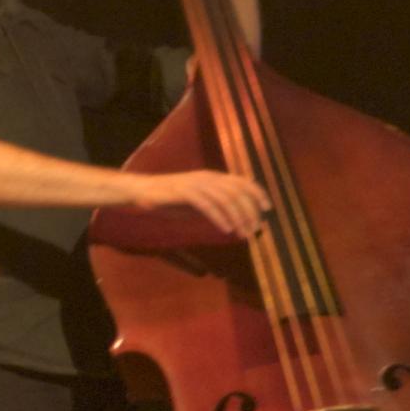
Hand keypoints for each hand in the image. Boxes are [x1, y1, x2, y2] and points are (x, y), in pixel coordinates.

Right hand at [127, 166, 270, 236]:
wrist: (141, 191)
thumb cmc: (170, 198)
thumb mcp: (198, 201)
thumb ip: (215, 206)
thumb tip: (237, 219)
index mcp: (212, 177)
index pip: (242, 182)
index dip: (258, 193)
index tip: (267, 209)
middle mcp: (206, 178)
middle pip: (237, 192)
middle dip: (249, 211)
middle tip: (255, 229)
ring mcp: (194, 184)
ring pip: (225, 199)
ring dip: (237, 217)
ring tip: (243, 233)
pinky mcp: (183, 193)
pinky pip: (207, 205)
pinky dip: (219, 218)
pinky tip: (226, 229)